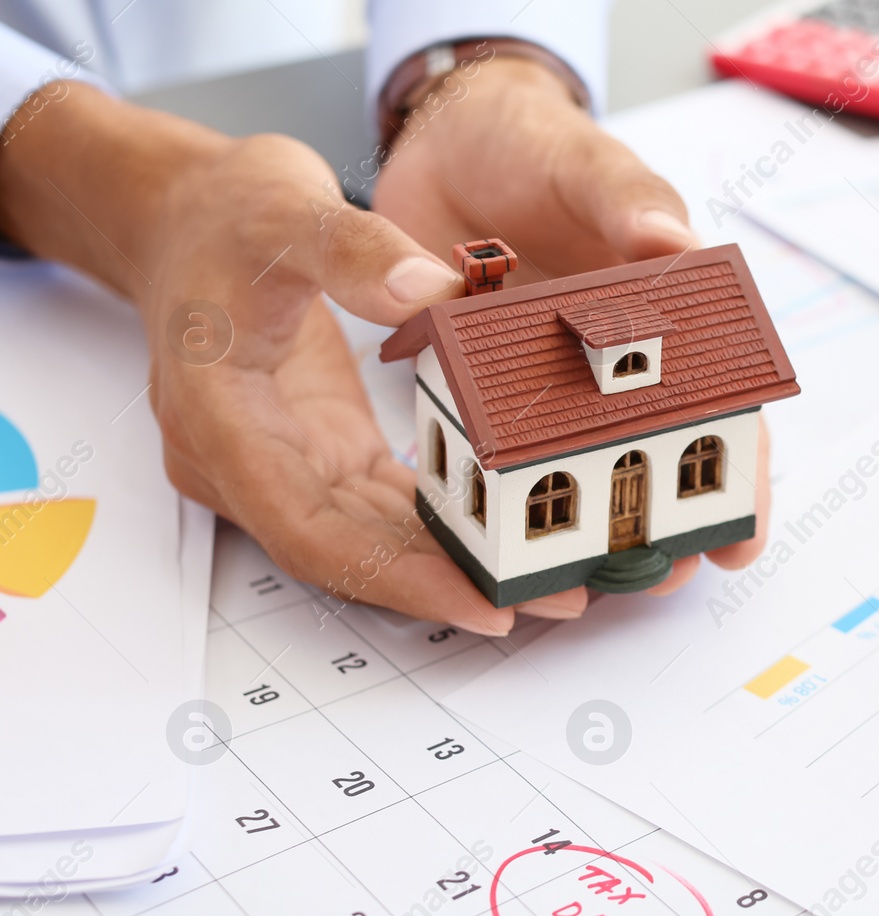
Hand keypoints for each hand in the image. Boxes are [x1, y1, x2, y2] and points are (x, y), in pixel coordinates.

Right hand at [0, 84, 518, 634]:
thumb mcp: (285, 205)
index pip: (310, 531)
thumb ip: (354, 250)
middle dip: (448, 584)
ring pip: (369, 539)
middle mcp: (244, 460)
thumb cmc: (222, 213)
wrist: (184, 214)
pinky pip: (380, 508)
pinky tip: (509, 534)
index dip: (397, 577)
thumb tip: (432, 288)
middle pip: (349, 552)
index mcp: (219, 417)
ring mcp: (282, 462)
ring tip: (549, 579)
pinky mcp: (318, 452)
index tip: (478, 604)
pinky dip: (442, 525)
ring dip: (454, 564)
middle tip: (552, 600)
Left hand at [371, 54, 772, 617]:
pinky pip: (498, 450)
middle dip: (670, 522)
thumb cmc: (533, 142)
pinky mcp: (480, 381)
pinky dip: (504, 494)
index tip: (743, 534)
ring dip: (592, 526)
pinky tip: (503, 542)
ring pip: (580, 467)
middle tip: (665, 576)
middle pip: (660, 451)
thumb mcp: (583, 160)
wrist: (444, 134)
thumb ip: (625, 199)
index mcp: (664, 305)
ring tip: (590, 581)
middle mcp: (614, 352)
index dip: (742, 470)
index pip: (722, 396)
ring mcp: (546, 375)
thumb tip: (672, 241)